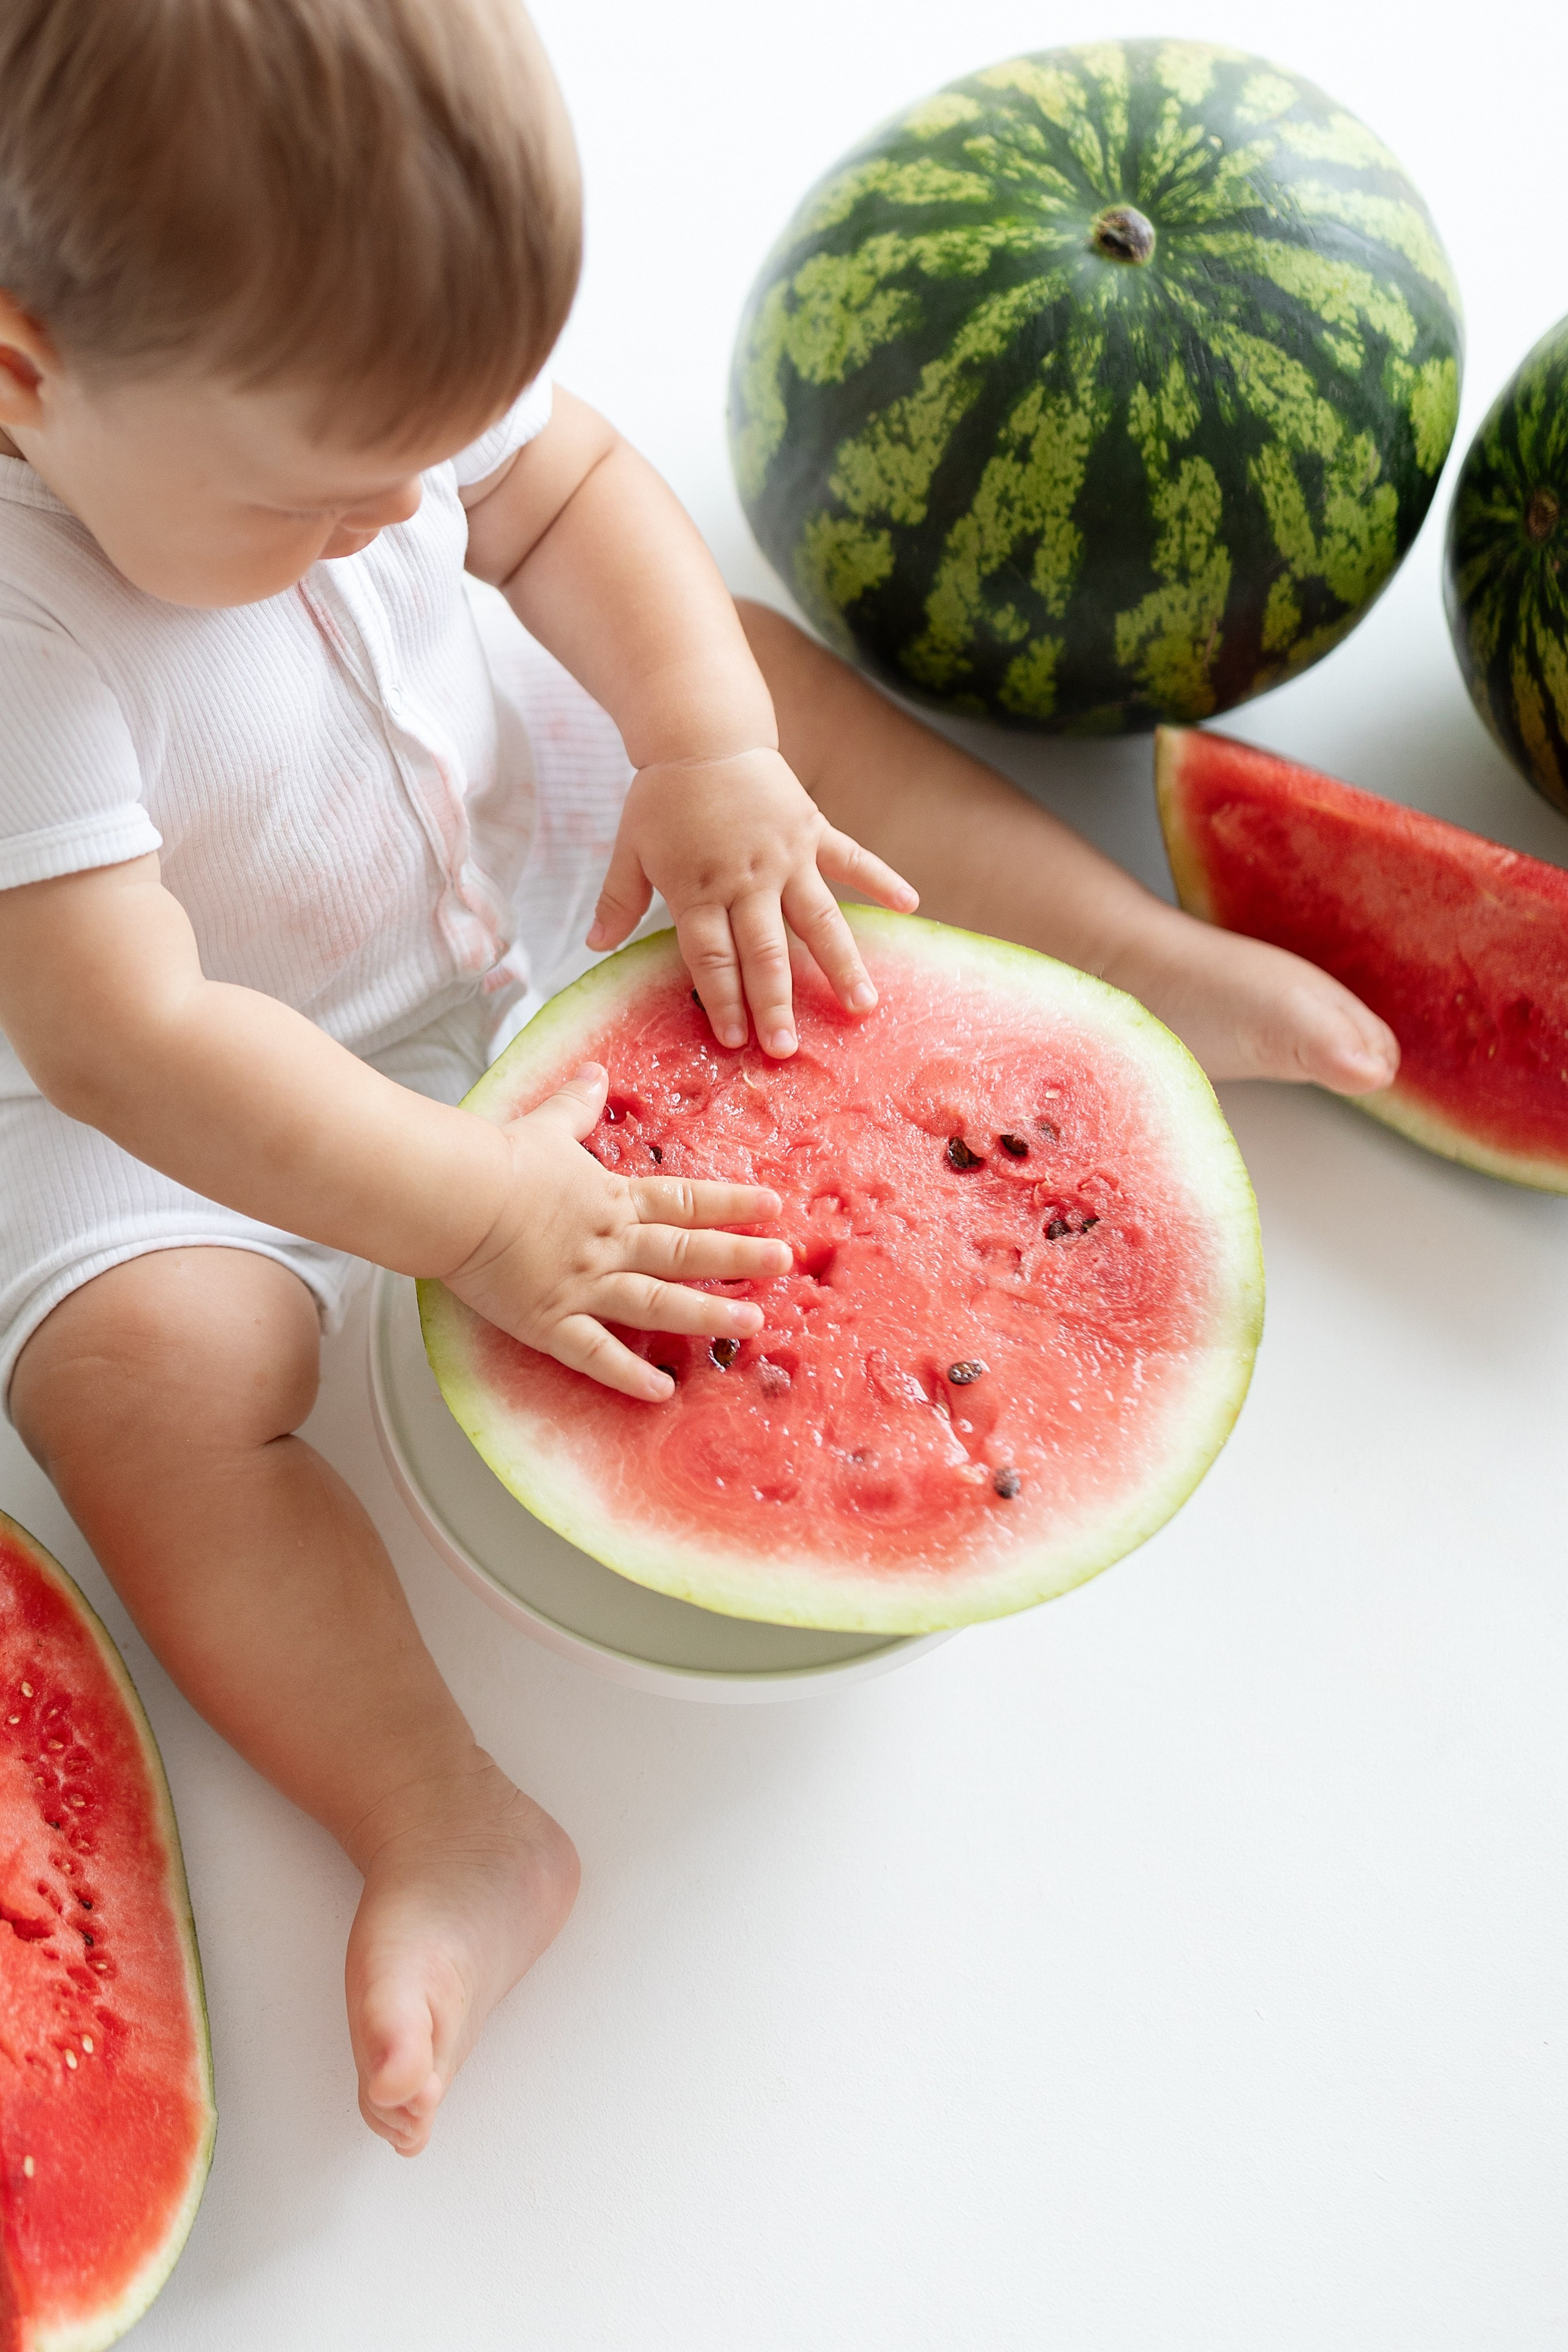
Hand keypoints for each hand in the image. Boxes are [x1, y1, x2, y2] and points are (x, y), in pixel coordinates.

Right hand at [443, 1064, 790, 1401]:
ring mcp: (584, 1285)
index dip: (730, 1204)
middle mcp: (609, 1244)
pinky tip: (662, 1390)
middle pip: (686, 1251)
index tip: (772, 1207)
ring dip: (708, 1314)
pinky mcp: (551, 1321)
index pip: (684, 1201)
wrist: (455, 1194)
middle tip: (785, 1263)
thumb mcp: (544, 1124)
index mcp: (610, 1198)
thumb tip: (594, 1071)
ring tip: (753, 1323)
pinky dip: (629, 1375)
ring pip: (660, 1303)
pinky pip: (598, 1355)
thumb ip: (575, 1105)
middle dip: (740, 1257)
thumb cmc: (496, 1159)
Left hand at [586, 746, 917, 1056]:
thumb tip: (593, 947)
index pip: (712, 958)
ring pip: (818, 920)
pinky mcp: (813, 831)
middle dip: (776, 1004)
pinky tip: (911, 905)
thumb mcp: (630, 848)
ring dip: (840, 964)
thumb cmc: (664, 796)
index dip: (723, 1001)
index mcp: (699, 889)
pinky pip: (853, 858)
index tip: (735, 1040)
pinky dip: (882, 879)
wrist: (702, 733)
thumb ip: (617, 901)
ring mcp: (786, 857)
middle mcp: (747, 880)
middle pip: (764, 952)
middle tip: (789, 1049)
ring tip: (862, 1006)